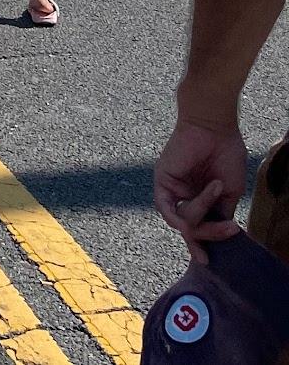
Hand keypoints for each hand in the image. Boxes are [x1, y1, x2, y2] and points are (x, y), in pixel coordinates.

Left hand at [154, 118, 247, 261]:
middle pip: (191, 229)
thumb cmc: (226, 154)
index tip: (208, 262)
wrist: (214, 128)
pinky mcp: (162, 181)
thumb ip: (221, 213)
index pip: (200, 227)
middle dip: (210, 235)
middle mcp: (184, 196)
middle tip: (229, 231)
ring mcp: (172, 189)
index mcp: (201, 198)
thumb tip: (220, 235)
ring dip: (203, 213)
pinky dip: (182, 215)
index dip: (205, 244)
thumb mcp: (229, 192)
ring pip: (183, 220)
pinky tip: (193, 214)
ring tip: (217, 190)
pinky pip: (167, 208)